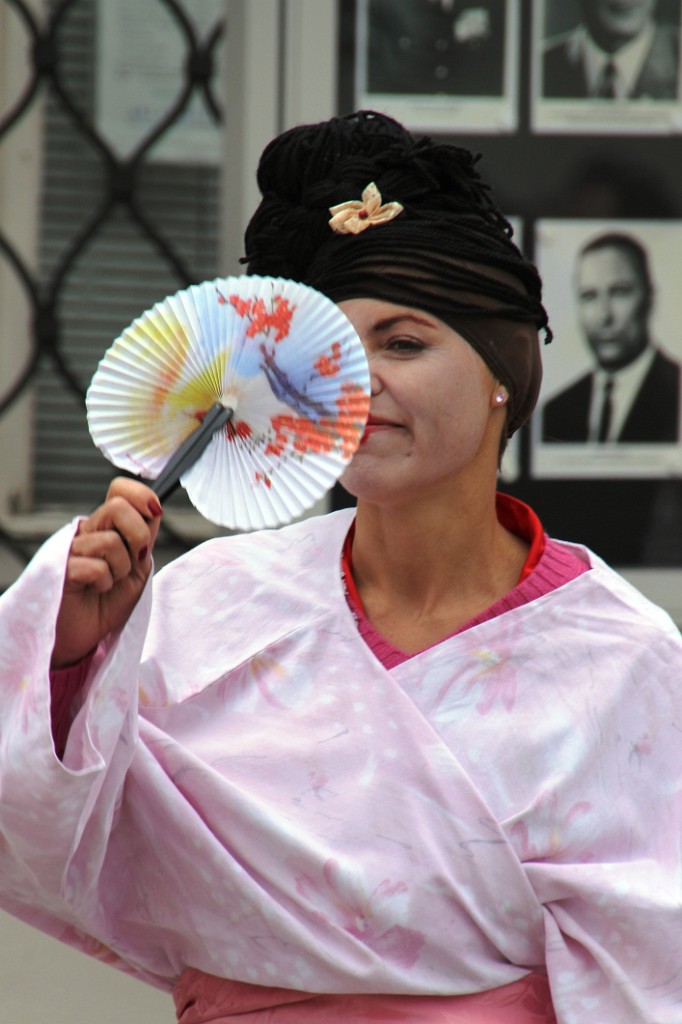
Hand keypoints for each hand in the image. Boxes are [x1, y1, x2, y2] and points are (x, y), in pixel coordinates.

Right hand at [52, 478, 162, 667]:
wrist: (86, 636)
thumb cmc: (109, 603)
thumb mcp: (138, 568)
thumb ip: (144, 539)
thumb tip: (154, 509)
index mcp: (106, 527)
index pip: (120, 490)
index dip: (141, 495)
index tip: (155, 514)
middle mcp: (87, 531)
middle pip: (118, 506)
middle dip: (138, 536)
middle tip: (135, 560)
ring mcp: (71, 548)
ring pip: (110, 541)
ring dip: (120, 569)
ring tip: (109, 583)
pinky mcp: (60, 569)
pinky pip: (95, 567)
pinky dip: (104, 583)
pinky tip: (94, 591)